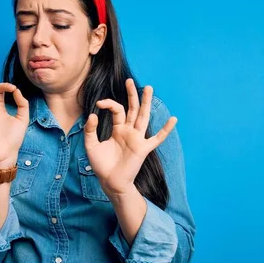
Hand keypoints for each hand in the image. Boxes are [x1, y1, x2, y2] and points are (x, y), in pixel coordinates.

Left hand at [83, 79, 176, 194]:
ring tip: (149, 88)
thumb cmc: (101, 165)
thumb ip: (90, 130)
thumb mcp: (91, 145)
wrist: (110, 182)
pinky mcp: (143, 149)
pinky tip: (173, 119)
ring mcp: (137, 139)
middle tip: (129, 81)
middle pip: (133, 109)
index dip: (108, 104)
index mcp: (118, 129)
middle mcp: (129, 131)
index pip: (117, 110)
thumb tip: (93, 114)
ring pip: (143, 117)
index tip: (99, 103)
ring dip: (146, 103)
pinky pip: (157, 138)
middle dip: (131, 95)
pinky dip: (165, 130)